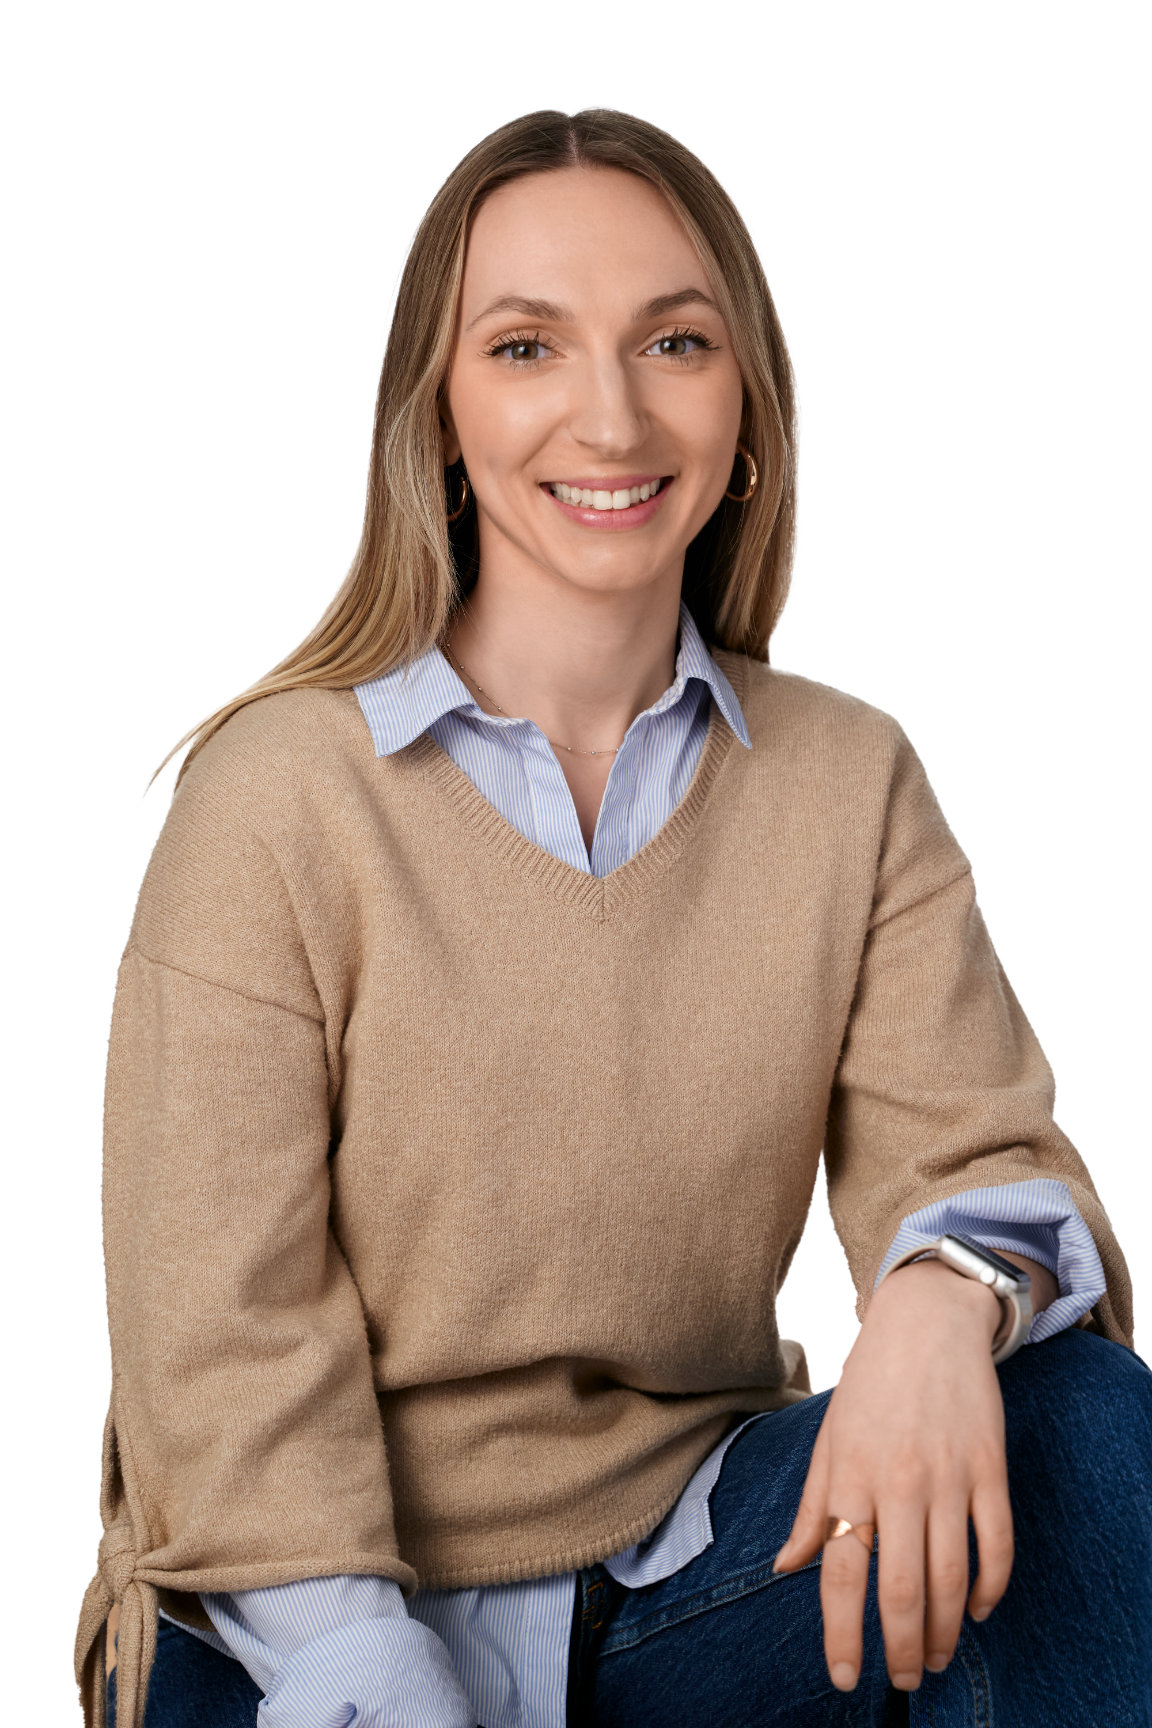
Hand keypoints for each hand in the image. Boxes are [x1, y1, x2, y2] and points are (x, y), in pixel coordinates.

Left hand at [772, 1258, 1014, 1692]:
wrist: (927, 1322)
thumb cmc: (869, 1384)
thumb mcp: (829, 1439)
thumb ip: (812, 1508)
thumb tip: (786, 1567)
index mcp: (850, 1476)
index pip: (841, 1572)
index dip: (843, 1633)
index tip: (846, 1677)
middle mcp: (898, 1481)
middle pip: (903, 1589)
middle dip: (902, 1648)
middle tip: (903, 1680)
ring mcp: (949, 1475)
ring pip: (952, 1577)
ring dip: (945, 1631)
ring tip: (935, 1658)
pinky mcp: (990, 1467)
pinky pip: (996, 1544)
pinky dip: (990, 1588)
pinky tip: (976, 1610)